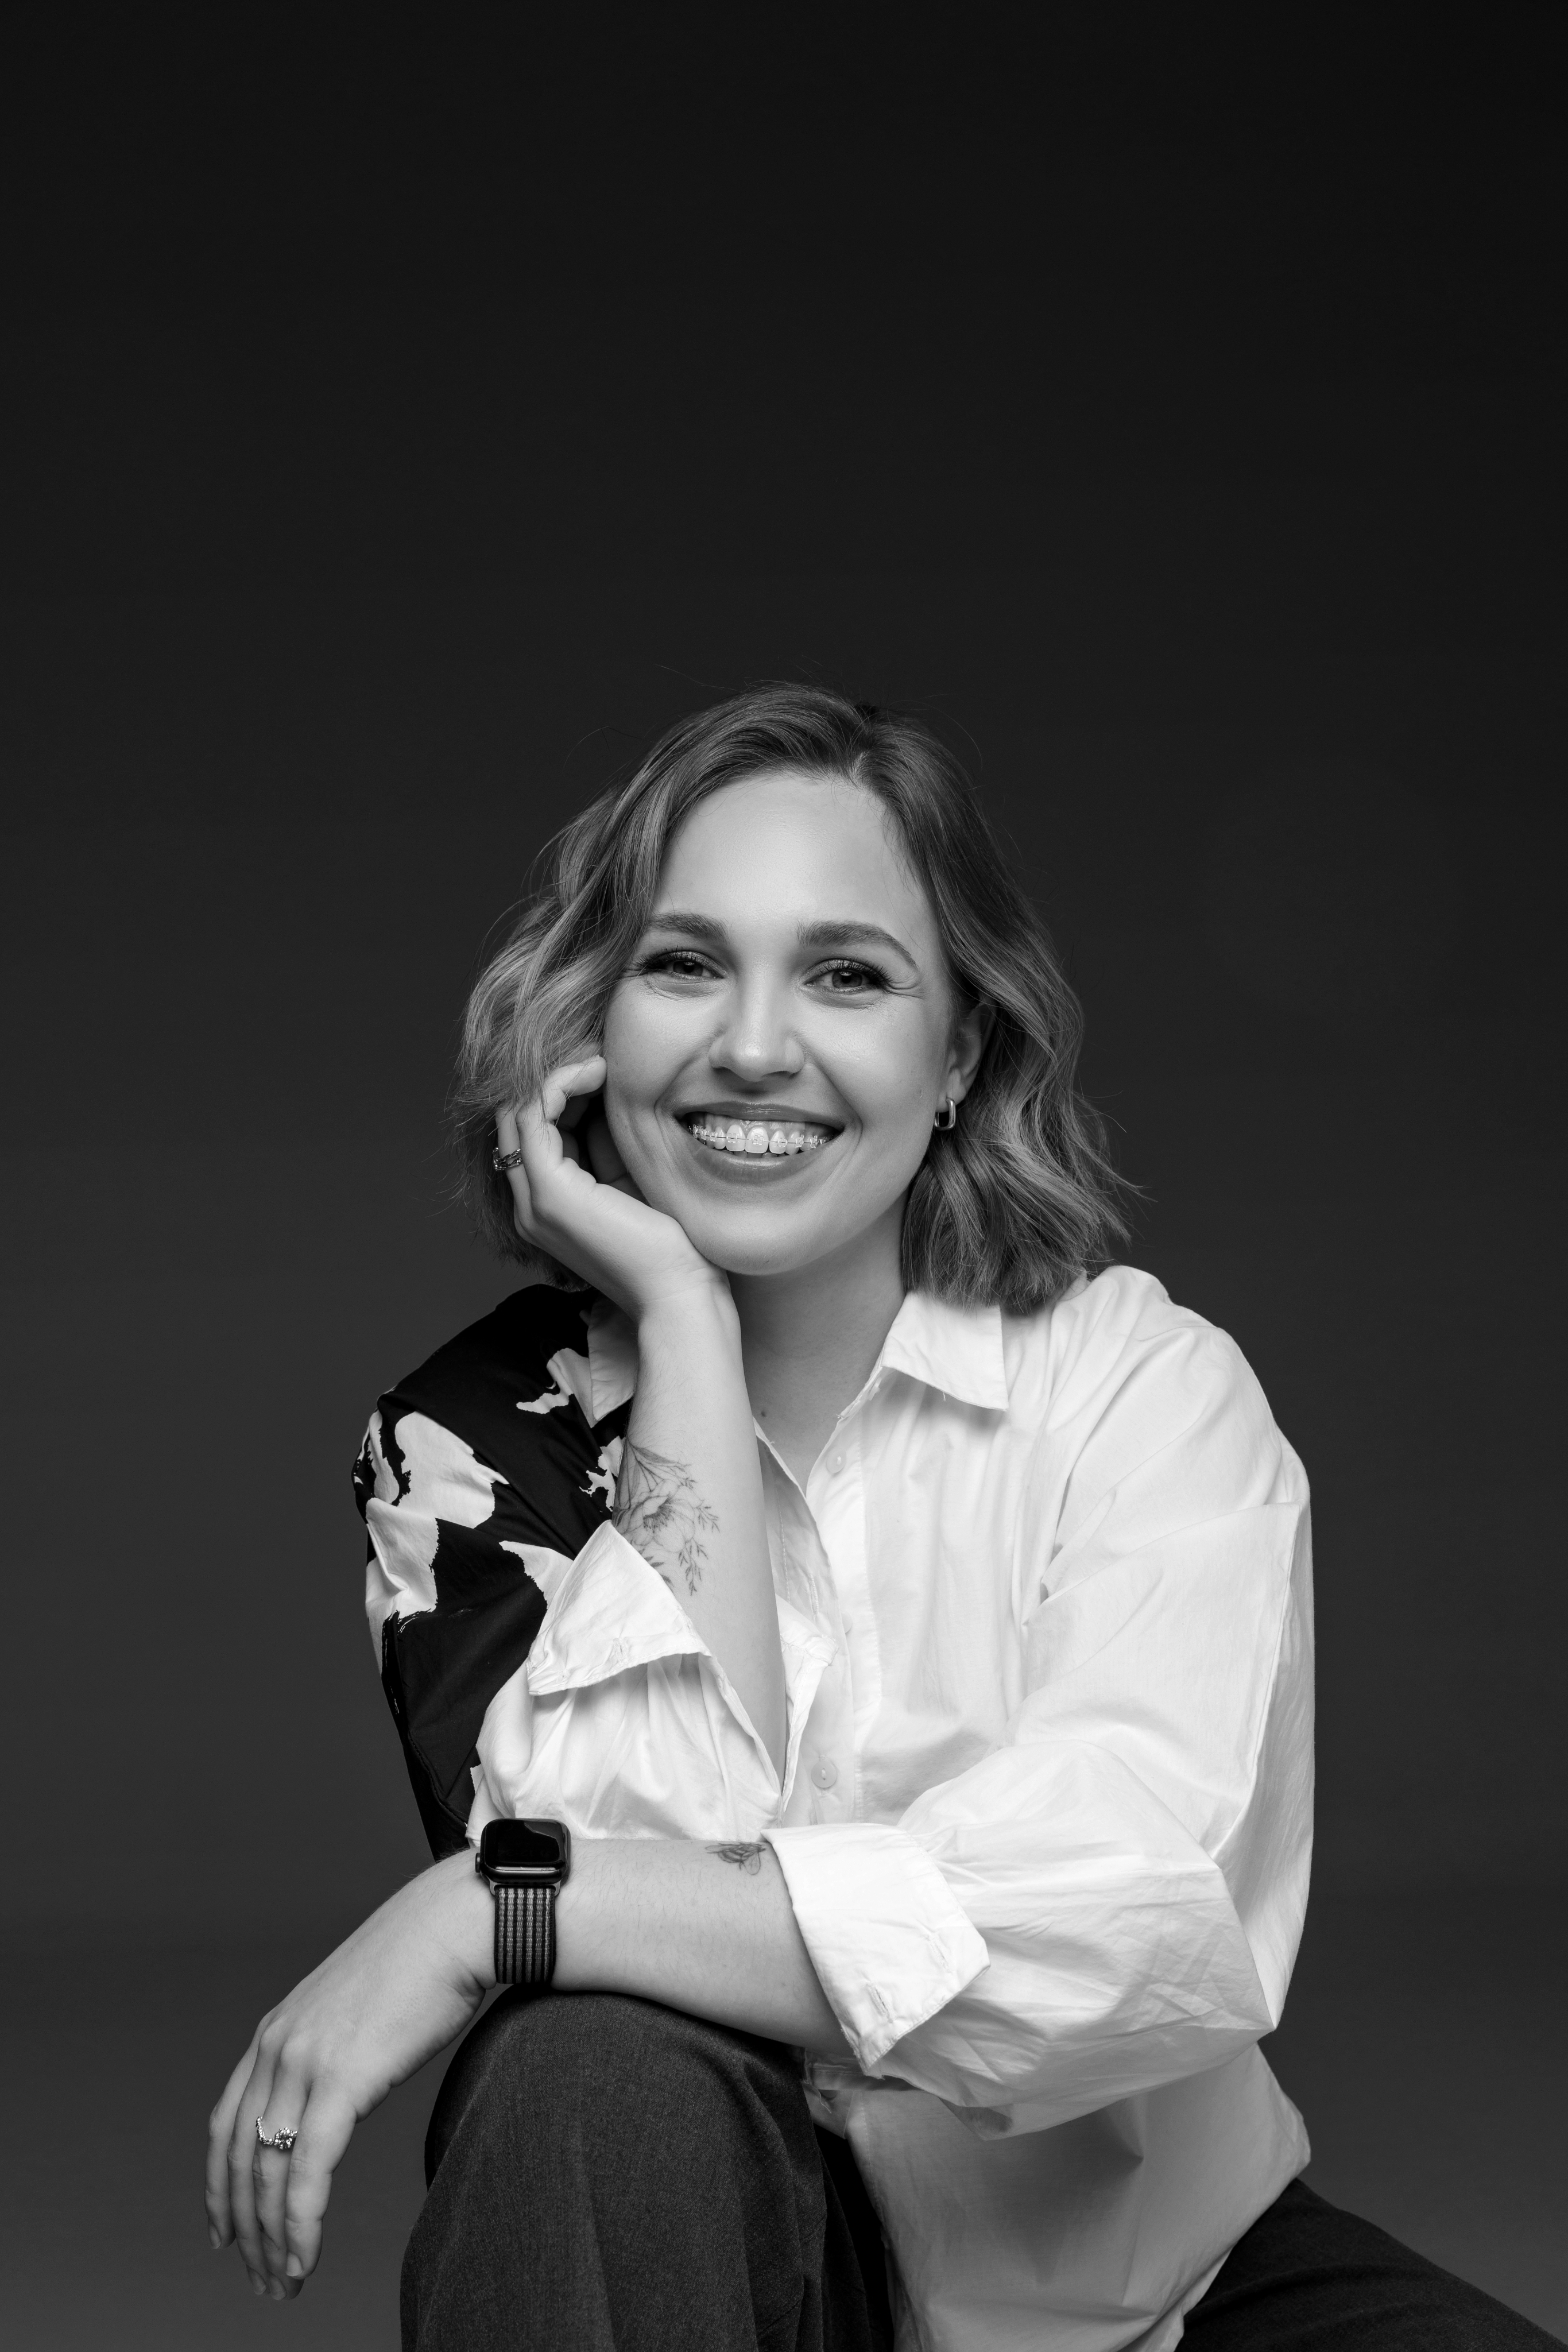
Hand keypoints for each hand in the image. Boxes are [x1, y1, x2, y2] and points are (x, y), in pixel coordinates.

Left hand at [205, 1854, 490, 2301]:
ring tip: (281, 2281)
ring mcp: (304, 2062)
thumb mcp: (355, 2007)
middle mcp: (277, 2046)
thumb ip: (333, 2047)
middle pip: (237, 2157)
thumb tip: (341, 2087)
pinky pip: (307, 2171)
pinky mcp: (341, 2080)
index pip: (225, 2124)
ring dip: (270, 2238)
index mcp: (276, 2031)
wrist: (455, 1924)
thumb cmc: (423, 1960)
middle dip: (242, 2226)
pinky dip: (300, 2224)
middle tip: (256, 2274)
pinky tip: (302, 2258)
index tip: (224, 2230)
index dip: (219, 2184)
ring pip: (266, 2172)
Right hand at [497, 1056, 725, 1324]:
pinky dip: (558, 1084)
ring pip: (517, 1111)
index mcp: (548, 1204)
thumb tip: (604, 1089)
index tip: (603, 1068)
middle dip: (554, 1078)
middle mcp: (530, 1204)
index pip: (533, 1130)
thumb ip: (607, 1142)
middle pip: (516, 1117)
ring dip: (556, 1075)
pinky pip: (532, 1117)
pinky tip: (596, 1072)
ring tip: (600, 1063)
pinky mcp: (551, 1194)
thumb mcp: (631, 1178)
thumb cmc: (670, 1243)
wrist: (679, 1294)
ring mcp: (534, 1201)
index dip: (562, 1090)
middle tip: (599, 1059)